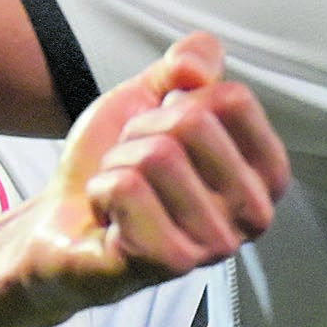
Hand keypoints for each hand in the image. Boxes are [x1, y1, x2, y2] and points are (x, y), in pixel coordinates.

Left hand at [16, 34, 288, 303]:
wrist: (60, 224)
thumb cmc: (117, 167)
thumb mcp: (149, 99)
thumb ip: (185, 64)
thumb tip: (198, 64)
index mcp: (265, 173)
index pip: (232, 99)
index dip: (176, 103)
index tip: (160, 133)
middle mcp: (253, 213)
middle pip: (191, 123)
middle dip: (139, 134)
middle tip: (131, 166)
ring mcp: (214, 244)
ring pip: (155, 156)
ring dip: (118, 165)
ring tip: (120, 193)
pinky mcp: (170, 263)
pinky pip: (126, 188)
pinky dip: (101, 191)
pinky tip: (108, 218)